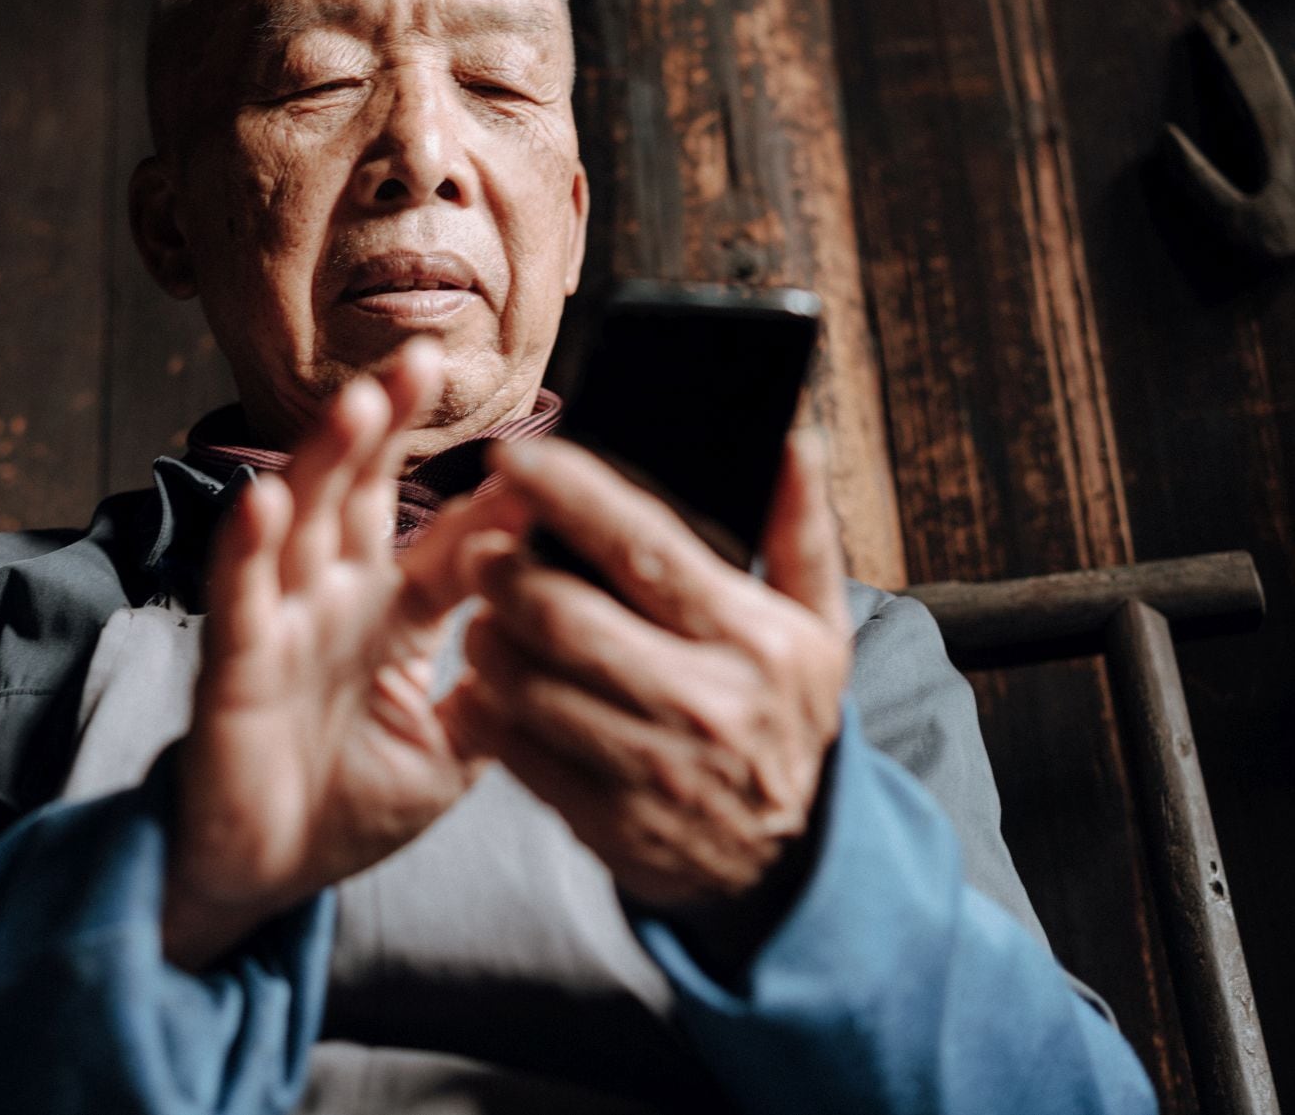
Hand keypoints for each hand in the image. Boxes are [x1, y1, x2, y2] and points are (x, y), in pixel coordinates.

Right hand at [163, 340, 514, 968]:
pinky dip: (246, 548)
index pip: (445, 546)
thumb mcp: (449, 754)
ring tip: (359, 401)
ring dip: (326, 460)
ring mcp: (281, 623)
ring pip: (302, 523)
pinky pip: (240, 597)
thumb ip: (497, 694)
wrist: (265, 877)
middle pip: (362, 495)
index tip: (537, 462)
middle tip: (424, 359)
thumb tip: (557, 634)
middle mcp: (333, 601)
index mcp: (389, 617)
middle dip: (389, 427)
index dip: (487, 507)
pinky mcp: (234, 663)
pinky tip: (263, 497)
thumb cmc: (349, 806)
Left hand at [452, 432, 851, 971]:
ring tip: (480, 618)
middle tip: (477, 552)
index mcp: (753, 637)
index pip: (644, 545)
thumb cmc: (783, 714)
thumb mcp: (817, 625)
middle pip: (563, 616)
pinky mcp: (611, 823)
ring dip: (485, 641)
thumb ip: (800, 526)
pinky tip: (481, 687)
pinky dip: (484, 712)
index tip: (515, 457)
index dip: (570, 494)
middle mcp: (705, 702)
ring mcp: (654, 769)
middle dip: (502, 573)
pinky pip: (518, 754)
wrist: (789, 862)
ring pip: (528, 686)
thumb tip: (791, 433)